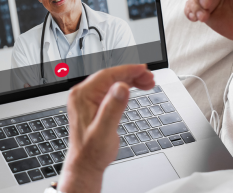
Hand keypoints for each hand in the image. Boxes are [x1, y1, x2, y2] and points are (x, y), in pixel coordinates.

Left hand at [59, 65, 155, 192]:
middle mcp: (82, 94)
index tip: (143, 69)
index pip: (107, 75)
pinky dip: (124, 88)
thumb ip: (113, 108)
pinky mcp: (93, 104)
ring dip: (130, 80)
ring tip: (148, 83)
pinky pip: (110, 90)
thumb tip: (121, 87)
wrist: (86, 164)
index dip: (127, 70)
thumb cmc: (92, 151)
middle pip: (111, 76)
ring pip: (112, 82)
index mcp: (82, 96)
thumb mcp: (104, 130)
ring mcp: (87, 99)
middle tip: (150, 78)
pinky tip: (135, 88)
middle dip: (132, 75)